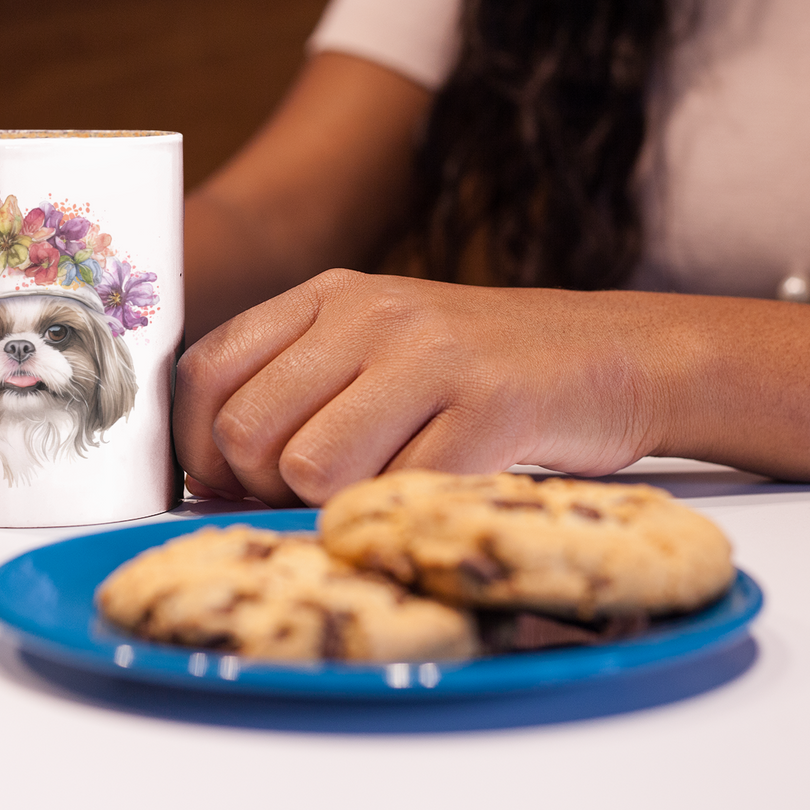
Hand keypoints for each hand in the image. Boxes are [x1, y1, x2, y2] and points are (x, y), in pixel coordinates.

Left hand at [174, 270, 666, 505]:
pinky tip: (435, 488)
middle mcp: (370, 315)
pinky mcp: (488, 407)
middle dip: (265, 489)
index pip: (205, 370)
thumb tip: (208, 477)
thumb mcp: (377, 347)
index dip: (196, 446)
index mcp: (328, 296)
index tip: (227, 483)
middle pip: (247, 430)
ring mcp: (430, 356)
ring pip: (310, 468)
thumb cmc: (477, 370)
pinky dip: (401, 513)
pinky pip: (396, 492)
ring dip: (335, 505)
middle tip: (316, 494)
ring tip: (385, 485)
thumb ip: (296, 389)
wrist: (613, 354)